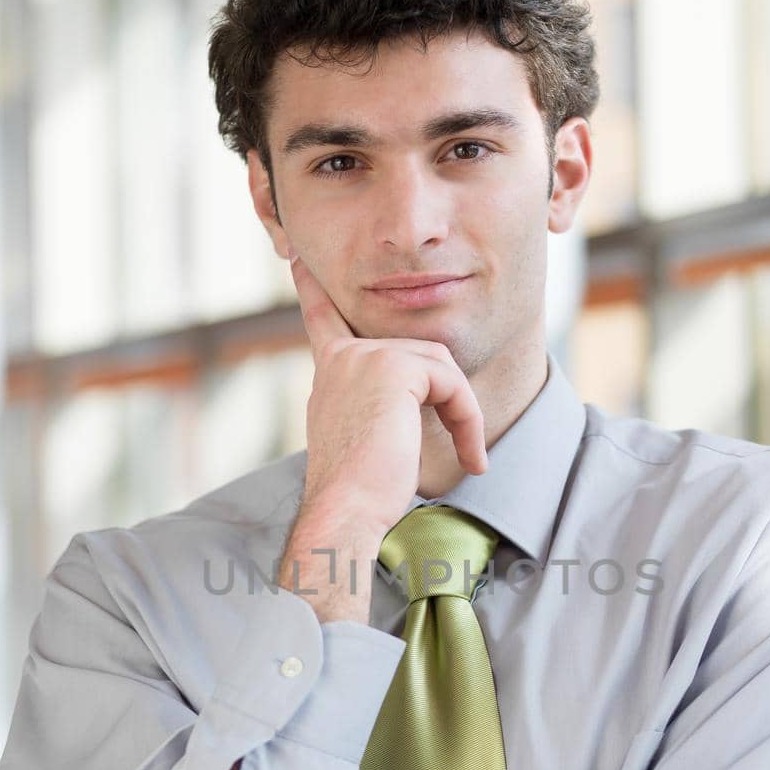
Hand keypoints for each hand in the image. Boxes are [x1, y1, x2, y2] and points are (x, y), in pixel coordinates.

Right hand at [287, 246, 486, 534]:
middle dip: (451, 399)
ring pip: (439, 367)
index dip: (314, 290)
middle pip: (419, 354)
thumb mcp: (363, 438)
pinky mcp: (393, 368)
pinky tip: (469, 456)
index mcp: (330, 375)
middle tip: (470, 452)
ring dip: (462, 414)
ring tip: (468, 458)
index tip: (298, 258)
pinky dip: (468, 419)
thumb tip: (412, 401)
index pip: (324, 321)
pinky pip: (450, 381)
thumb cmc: (359, 494)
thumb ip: (376, 406)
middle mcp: (342, 359)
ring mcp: (364, 358)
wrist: (345, 510)